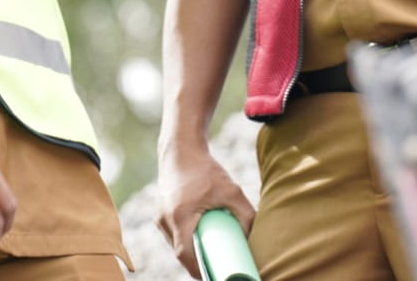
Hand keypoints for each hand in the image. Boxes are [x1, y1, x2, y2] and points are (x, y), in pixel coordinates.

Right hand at [155, 147, 254, 278]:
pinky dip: (183, 241)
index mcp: (180, 216)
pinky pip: (171, 235)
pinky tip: (196, 243)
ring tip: (209, 257)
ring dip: (189, 253)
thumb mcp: (231, 191)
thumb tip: (257, 239)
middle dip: (196, 264)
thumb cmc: (205, 169)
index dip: (199, 271)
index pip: (185, 255)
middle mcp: (165, 218)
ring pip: (174, 245)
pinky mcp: (159, 212)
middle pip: (179, 253)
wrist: (181, 148)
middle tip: (216, 269)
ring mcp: (159, 216)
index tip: (213, 276)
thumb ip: (246, 215)